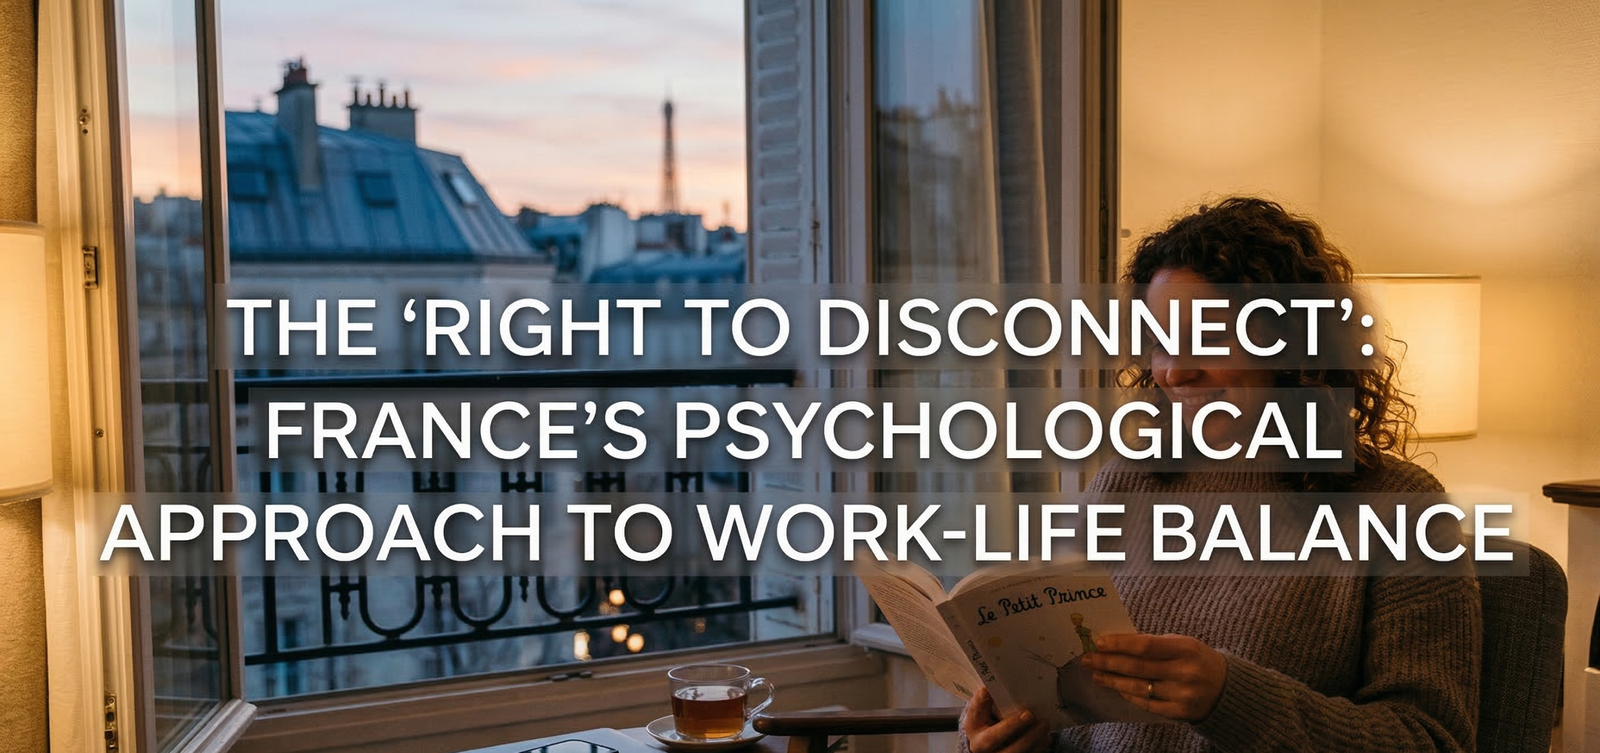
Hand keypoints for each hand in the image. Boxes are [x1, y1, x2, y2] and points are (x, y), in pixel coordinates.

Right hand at [959, 687, 1050, 752]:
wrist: (993, 745)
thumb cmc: (993, 720)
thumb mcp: (988, 711)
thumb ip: (993, 700)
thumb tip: (1007, 681)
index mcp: (973, 725)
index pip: (974, 713)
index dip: (980, 703)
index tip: (986, 690)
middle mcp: (980, 744)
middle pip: (991, 739)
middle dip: (1011, 726)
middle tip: (1029, 714)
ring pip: (1012, 751)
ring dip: (1030, 738)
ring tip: (1044, 724)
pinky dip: (1037, 747)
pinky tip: (1045, 737)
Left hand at [1080, 633, 1226, 721]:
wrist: (1226, 688)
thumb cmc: (1196, 659)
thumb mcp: (1182, 644)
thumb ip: (1153, 644)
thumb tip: (1115, 643)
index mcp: (1185, 649)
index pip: (1146, 646)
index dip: (1120, 644)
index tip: (1099, 642)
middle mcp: (1184, 673)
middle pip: (1137, 668)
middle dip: (1108, 663)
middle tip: (1087, 659)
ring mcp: (1182, 695)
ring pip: (1138, 688)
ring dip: (1112, 680)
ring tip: (1096, 674)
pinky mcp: (1179, 713)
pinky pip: (1146, 704)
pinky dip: (1128, 694)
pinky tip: (1115, 687)